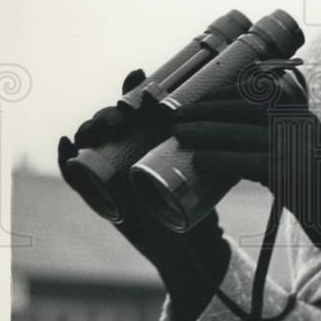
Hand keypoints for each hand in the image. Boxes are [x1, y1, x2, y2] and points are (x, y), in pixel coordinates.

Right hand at [59, 69, 230, 320]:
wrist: (196, 246)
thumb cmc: (204, 201)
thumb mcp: (212, 163)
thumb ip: (225, 137)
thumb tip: (254, 89)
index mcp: (149, 141)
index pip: (133, 107)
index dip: (130, 89)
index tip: (140, 74)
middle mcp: (126, 153)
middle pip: (108, 123)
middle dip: (110, 110)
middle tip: (123, 113)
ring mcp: (110, 174)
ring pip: (90, 143)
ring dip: (89, 128)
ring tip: (99, 125)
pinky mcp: (100, 198)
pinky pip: (76, 178)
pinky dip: (66, 161)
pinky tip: (67, 145)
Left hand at [170, 67, 320, 270]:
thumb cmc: (315, 184)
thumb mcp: (297, 150)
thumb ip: (269, 139)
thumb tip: (225, 139)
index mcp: (300, 113)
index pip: (257, 91)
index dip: (223, 92)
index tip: (198, 98)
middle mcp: (298, 123)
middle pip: (244, 107)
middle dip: (206, 109)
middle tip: (177, 116)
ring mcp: (294, 146)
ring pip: (240, 132)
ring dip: (205, 131)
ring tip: (180, 134)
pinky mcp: (288, 172)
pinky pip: (245, 161)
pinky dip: (219, 159)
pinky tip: (199, 161)